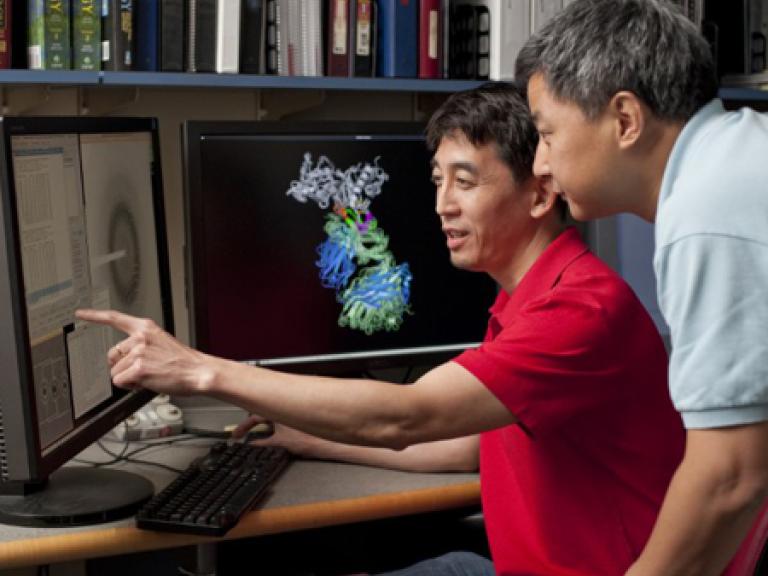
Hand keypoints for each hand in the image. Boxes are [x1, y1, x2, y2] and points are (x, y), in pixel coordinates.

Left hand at [75, 309, 215, 395]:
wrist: (198, 372)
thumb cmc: (184, 362)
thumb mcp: (163, 343)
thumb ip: (142, 345)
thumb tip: (125, 358)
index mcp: (146, 328)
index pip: (115, 318)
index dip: (95, 316)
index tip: (80, 313)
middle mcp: (139, 337)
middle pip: (112, 355)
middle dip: (122, 366)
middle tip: (143, 369)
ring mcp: (138, 353)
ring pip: (116, 371)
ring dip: (129, 378)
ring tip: (151, 375)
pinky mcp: (137, 369)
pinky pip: (120, 381)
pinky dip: (131, 386)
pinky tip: (147, 382)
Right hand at [233, 414, 319, 456]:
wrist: (325, 444)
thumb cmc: (307, 440)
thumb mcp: (279, 443)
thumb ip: (262, 443)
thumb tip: (251, 444)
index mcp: (277, 409)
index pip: (254, 416)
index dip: (243, 427)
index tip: (236, 435)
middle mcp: (284, 407)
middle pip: (262, 412)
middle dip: (251, 422)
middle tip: (242, 432)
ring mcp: (291, 412)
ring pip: (271, 415)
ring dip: (262, 424)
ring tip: (255, 435)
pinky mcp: (298, 419)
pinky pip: (281, 419)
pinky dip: (273, 426)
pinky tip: (271, 434)